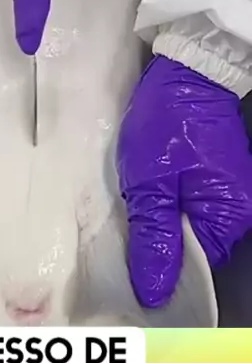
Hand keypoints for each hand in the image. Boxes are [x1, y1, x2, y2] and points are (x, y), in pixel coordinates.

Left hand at [117, 55, 251, 308]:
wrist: (186, 71)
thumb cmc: (167, 123)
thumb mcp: (151, 181)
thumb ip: (154, 237)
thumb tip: (155, 291)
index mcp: (228, 216)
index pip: (195, 268)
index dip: (161, 272)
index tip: (128, 273)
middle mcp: (239, 211)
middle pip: (194, 250)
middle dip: (159, 247)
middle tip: (123, 240)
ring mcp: (231, 192)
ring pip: (190, 227)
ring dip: (162, 224)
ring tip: (132, 215)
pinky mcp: (219, 176)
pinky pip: (192, 206)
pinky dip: (169, 206)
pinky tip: (147, 198)